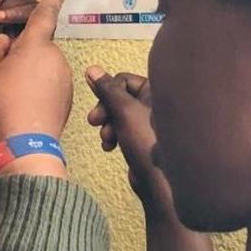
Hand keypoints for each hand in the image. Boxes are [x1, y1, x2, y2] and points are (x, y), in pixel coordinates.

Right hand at [0, 0, 73, 175]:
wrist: (25, 141)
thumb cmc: (1, 101)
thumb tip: (4, 41)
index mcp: (35, 44)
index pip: (45, 14)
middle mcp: (55, 56)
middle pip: (36, 46)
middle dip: (21, 54)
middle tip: (2, 75)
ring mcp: (64, 77)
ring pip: (42, 66)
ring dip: (29, 73)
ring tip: (12, 94)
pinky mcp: (67, 95)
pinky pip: (49, 83)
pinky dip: (38, 89)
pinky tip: (23, 104)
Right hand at [85, 66, 175, 221]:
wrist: (159, 180)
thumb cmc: (146, 141)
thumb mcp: (123, 110)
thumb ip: (106, 89)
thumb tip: (91, 69)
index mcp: (156, 91)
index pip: (122, 79)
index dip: (107, 92)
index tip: (99, 108)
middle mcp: (155, 103)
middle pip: (119, 96)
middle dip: (105, 110)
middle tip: (94, 122)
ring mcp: (149, 121)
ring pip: (118, 114)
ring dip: (108, 125)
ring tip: (106, 139)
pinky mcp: (143, 138)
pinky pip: (122, 129)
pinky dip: (114, 136)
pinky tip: (110, 148)